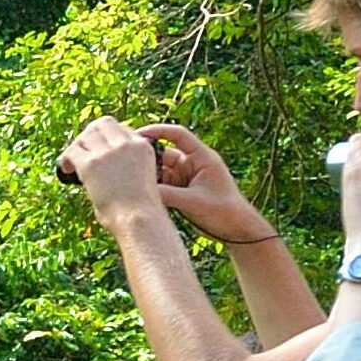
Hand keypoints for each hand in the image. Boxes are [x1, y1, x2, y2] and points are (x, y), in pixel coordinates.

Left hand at [59, 117, 167, 224]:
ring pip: (85, 136)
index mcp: (142, 146)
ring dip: (77, 146)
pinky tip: (66, 170)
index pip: (121, 128)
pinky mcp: (91, 163)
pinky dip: (65, 159)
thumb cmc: (141, 210)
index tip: (100, 149)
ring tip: (72, 162)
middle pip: (101, 124)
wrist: (139, 219)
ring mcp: (108, 152)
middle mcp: (126, 144)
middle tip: (82, 151)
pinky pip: (71, 151)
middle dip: (89, 135)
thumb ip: (127, 165)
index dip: (107, 137)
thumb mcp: (142, 178)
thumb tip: (103, 168)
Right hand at [137, 123, 274, 245]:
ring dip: (146, 174)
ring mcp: (186, 178)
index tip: (137, 134)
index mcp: (201, 157)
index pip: (177, 135)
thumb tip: (142, 190)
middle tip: (123, 157)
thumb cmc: (225, 212)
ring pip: (160, 170)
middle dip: (145, 155)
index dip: (157, 131)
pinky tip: (137, 191)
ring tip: (127, 178)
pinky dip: (151, 187)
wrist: (237, 230)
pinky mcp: (181, 191)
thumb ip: (168, 195)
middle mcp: (192, 164)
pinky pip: (162, 185)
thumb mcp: (194, 202)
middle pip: (164, 153)